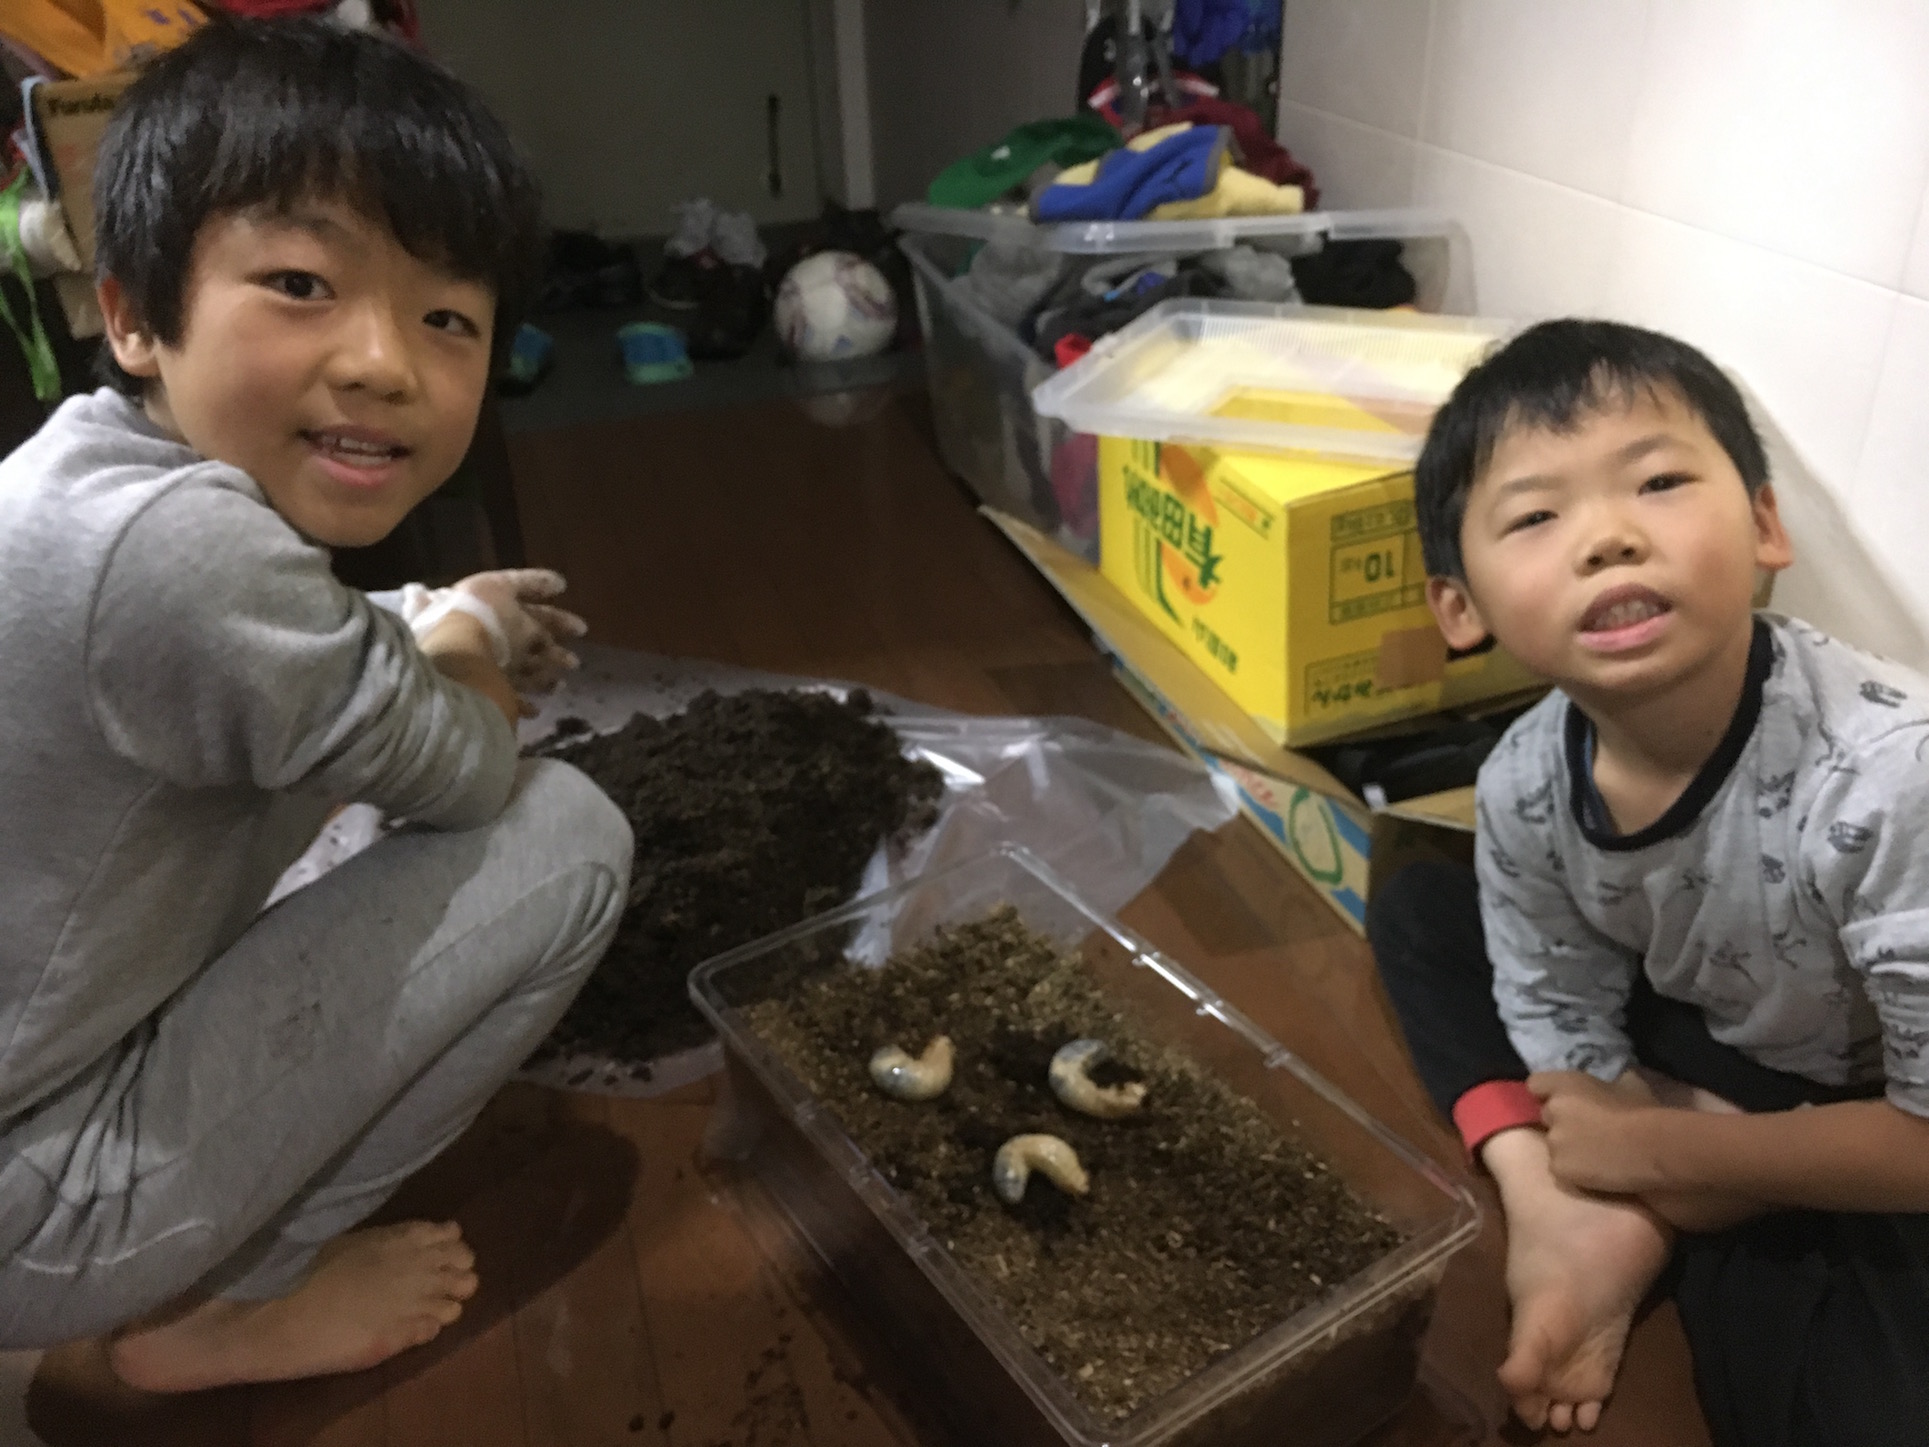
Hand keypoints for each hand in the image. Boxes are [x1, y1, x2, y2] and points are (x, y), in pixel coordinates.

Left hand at [450, 569, 585, 696]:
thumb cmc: (482, 618)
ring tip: (573, 664)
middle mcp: (491, 635)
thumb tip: (558, 583)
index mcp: (490, 605)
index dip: (539, 584)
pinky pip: (513, 698)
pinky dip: (527, 702)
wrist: (460, 660)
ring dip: (549, 664)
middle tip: (582, 629)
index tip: (563, 585)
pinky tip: (539, 704)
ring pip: (527, 664)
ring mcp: (492, 664)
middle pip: (528, 631)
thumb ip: (527, 584)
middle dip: (556, 627)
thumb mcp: (500, 589)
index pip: (517, 590)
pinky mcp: (494, 692)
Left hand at [1528, 1071, 1666, 1195]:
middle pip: (1546, 1116)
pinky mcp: (1558, 1167)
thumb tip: (1616, 1082)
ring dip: (1569, 1149)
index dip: (1548, 1093)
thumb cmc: (1642, 1112)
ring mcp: (1553, 1140)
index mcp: (1565, 1084)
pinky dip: (1575, 1171)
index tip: (1565, 1101)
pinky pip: (1561, 1168)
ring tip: (1597, 1155)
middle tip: (1587, 1131)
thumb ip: (1611, 1082)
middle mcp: (1552, 1110)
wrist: (1650, 1147)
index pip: (1536, 1084)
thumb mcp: (1628, 1085)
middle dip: (1562, 1123)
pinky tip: (1596, 1172)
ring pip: (1554, 1145)